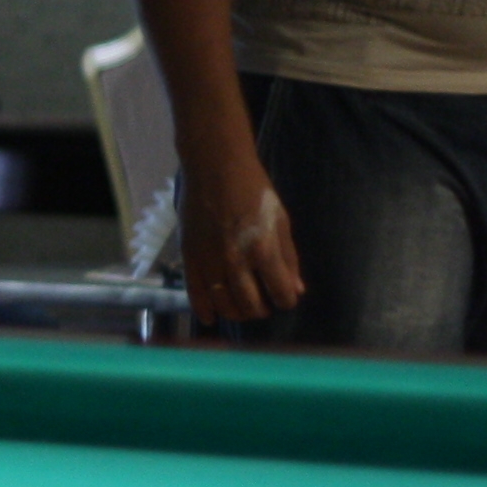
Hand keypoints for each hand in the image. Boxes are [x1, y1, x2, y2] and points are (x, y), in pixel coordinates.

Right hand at [176, 152, 301, 325]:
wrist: (215, 168)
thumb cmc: (254, 190)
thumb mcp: (281, 220)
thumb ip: (288, 257)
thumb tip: (296, 290)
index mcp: (263, 249)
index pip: (280, 293)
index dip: (286, 300)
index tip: (285, 298)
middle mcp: (235, 260)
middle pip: (251, 305)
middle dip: (262, 310)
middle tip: (264, 303)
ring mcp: (209, 260)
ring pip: (224, 304)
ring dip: (236, 312)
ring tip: (242, 307)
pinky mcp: (189, 257)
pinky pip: (195, 293)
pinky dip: (204, 310)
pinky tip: (211, 318)